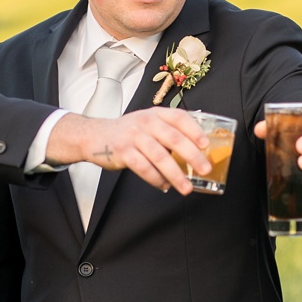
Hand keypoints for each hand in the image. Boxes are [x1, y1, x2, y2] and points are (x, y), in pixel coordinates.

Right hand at [45, 106, 210, 190]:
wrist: (95, 136)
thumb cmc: (129, 133)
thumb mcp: (149, 125)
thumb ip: (169, 133)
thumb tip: (198, 153)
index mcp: (156, 114)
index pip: (179, 117)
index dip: (194, 130)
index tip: (206, 144)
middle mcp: (146, 122)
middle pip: (173, 138)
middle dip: (191, 155)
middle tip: (204, 169)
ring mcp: (133, 136)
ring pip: (159, 156)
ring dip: (175, 174)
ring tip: (186, 188)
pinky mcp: (123, 151)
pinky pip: (143, 168)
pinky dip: (156, 179)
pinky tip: (164, 186)